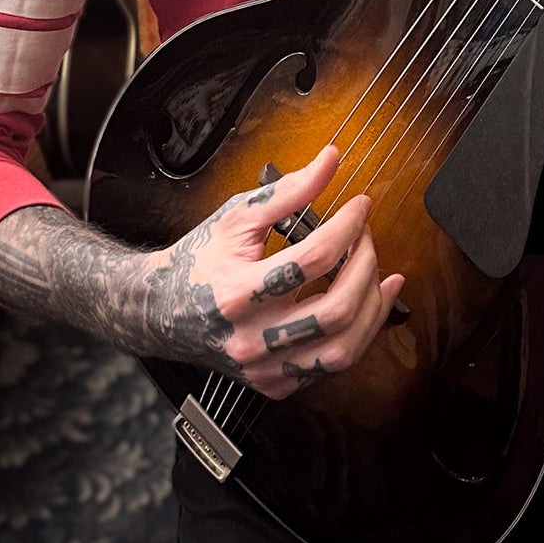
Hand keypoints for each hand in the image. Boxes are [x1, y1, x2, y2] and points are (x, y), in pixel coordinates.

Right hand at [140, 144, 403, 399]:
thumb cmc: (201, 260)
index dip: (348, 226)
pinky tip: (369, 304)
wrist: (161, 312)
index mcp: (237, 293)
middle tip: (366, 238)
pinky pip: (332, 365)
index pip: (313, 259)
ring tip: (382, 274)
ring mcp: (263, 368)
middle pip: (335, 310)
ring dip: (373, 308)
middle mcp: (250, 339)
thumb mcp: (237, 217)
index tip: (361, 206)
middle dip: (365, 266)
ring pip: (343, 350)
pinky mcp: (274, 383)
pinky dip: (360, 333)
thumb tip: (331, 159)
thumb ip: (288, 190)